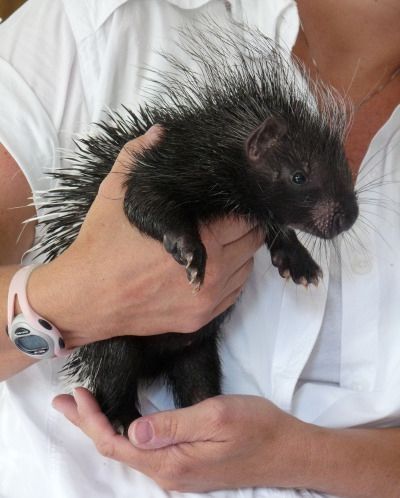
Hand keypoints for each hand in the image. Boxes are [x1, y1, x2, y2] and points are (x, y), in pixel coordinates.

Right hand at [27, 127, 264, 346]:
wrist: (84, 299)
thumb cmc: (101, 245)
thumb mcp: (115, 193)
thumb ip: (139, 157)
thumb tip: (159, 131)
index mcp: (201, 238)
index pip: (244, 218)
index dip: (240, 205)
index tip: (231, 200)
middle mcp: (214, 271)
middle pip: (252, 242)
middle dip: (244, 228)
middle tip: (226, 220)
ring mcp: (208, 299)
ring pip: (247, 269)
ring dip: (240, 253)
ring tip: (219, 243)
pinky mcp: (200, 319)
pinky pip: (234, 294)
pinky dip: (231, 278)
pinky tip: (213, 267)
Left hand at [53, 388, 313, 492]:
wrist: (290, 450)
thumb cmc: (257, 427)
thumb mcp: (216, 418)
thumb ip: (172, 425)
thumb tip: (131, 430)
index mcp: (171, 462)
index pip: (117, 443)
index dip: (92, 419)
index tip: (77, 393)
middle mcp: (168, 472)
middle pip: (116, 448)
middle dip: (88, 424)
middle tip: (64, 402)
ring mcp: (178, 471)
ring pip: (129, 449)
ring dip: (104, 427)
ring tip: (84, 408)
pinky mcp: (187, 464)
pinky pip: (144, 450)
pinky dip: (124, 431)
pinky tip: (121, 420)